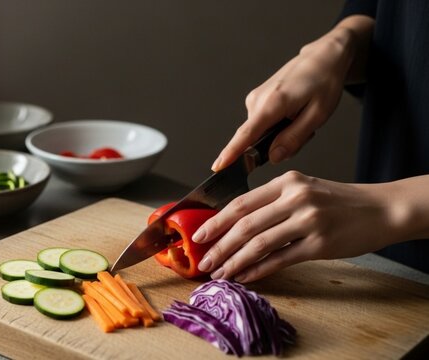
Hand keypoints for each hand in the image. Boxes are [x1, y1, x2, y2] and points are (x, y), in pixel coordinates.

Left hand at [191, 171, 405, 282]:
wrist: (381, 209)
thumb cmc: (339, 201)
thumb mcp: (304, 189)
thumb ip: (272, 201)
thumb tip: (234, 223)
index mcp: (286, 181)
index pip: (242, 203)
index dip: (216, 221)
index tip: (199, 236)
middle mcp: (295, 198)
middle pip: (245, 224)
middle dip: (219, 245)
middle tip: (204, 260)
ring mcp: (308, 221)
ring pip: (259, 243)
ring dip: (234, 261)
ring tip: (220, 272)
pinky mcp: (320, 244)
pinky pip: (280, 259)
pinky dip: (258, 269)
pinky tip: (245, 276)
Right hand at [212, 16, 373, 171]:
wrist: (322, 57)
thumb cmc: (324, 81)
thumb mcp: (318, 115)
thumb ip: (294, 138)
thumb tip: (273, 157)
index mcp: (272, 103)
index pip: (246, 134)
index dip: (231, 153)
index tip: (218, 166)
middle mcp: (258, 100)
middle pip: (257, 139)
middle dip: (278, 144)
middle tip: (305, 132)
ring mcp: (255, 98)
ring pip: (261, 133)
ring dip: (281, 134)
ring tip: (301, 118)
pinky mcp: (257, 99)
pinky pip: (262, 124)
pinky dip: (277, 125)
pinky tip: (293, 114)